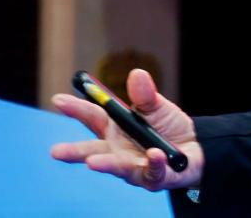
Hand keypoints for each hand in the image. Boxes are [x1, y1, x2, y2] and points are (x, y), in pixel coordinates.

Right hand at [50, 68, 203, 189]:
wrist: (195, 147)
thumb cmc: (168, 127)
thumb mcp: (157, 107)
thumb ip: (146, 95)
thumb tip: (137, 73)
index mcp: (115, 129)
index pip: (92, 117)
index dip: (76, 108)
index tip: (58, 99)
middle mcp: (117, 150)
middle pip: (93, 150)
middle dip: (75, 152)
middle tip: (56, 151)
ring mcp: (132, 166)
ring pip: (117, 166)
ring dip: (106, 163)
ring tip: (92, 162)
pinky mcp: (152, 177)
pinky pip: (152, 170)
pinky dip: (153, 162)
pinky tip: (154, 154)